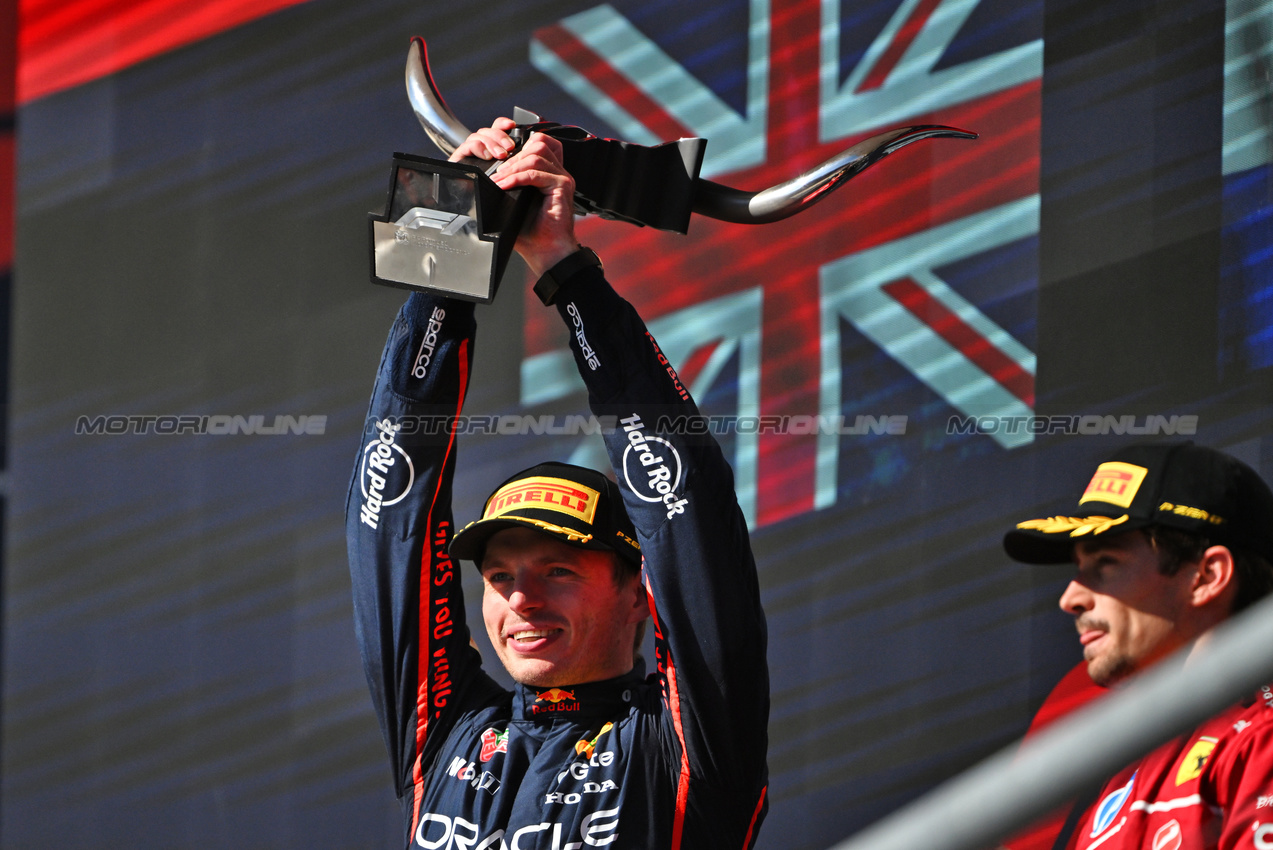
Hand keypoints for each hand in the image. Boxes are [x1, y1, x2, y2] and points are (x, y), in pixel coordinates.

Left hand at [450, 118, 580, 276]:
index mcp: (549, 173)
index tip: (499, 155)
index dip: (519, 141)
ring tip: (499, 180)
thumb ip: (506, 184)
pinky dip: (517, 178)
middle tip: (498, 173)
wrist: (547, 252)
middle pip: (538, 142)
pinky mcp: (563, 186)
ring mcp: (562, 178)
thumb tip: (485, 177)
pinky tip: (505, 186)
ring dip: (513, 166)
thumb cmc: (532, 233)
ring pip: (536, 154)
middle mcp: (558, 172)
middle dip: (513, 156)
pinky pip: (536, 173)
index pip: (538, 142)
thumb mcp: (513, 203)